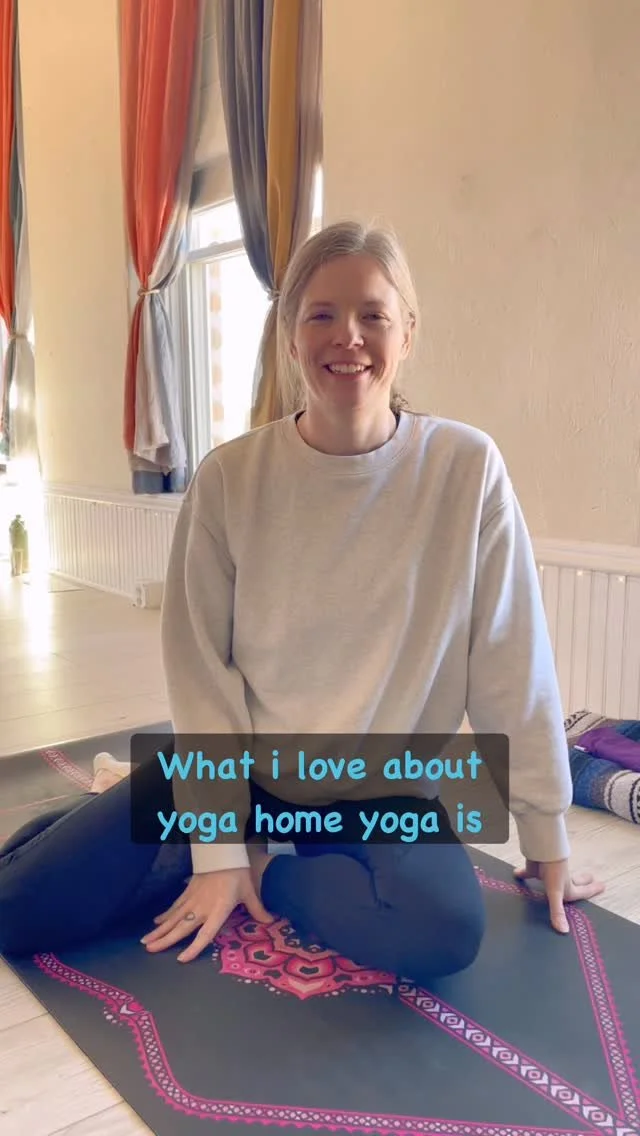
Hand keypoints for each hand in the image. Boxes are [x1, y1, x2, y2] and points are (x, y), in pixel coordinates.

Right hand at [141, 867, 270, 962]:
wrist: (224, 850)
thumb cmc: (238, 872)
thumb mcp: (250, 891)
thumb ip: (257, 909)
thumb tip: (271, 922)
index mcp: (218, 909)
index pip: (205, 933)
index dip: (194, 947)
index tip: (181, 960)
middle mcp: (202, 907)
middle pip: (182, 927)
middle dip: (165, 940)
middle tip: (149, 950)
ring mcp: (192, 898)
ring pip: (173, 917)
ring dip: (159, 930)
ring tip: (145, 941)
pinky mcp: (188, 890)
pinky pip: (175, 905)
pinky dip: (165, 914)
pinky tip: (156, 922)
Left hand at [514, 858, 604, 933]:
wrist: (542, 850)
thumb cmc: (553, 871)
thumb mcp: (556, 893)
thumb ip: (557, 912)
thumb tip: (564, 931)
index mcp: (568, 888)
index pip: (583, 892)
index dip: (592, 890)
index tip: (603, 885)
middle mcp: (560, 881)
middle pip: (575, 881)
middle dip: (583, 881)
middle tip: (592, 877)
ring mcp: (549, 873)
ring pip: (554, 878)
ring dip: (557, 879)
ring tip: (559, 880)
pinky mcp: (535, 868)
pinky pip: (529, 872)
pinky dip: (523, 873)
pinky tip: (517, 874)